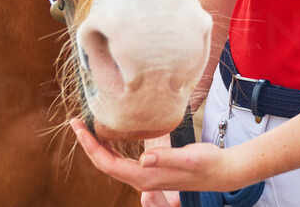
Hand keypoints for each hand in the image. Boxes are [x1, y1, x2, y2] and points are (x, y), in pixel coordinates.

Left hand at [71, 119, 245, 194]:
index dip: (89, 145)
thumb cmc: (208, 164)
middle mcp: (142, 178)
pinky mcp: (153, 169)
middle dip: (88, 143)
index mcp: (145, 176)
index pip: (107, 163)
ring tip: (89, 127)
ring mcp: (147, 175)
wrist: (223, 172)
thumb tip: (143, 157)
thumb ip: (166, 157)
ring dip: (98, 145)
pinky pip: (124, 160)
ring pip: (113, 162)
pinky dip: (113, 146)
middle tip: (76, 122)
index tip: (77, 126)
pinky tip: (114, 135)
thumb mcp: (189, 157)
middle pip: (105, 163)